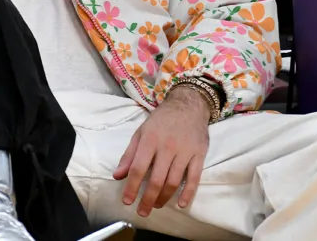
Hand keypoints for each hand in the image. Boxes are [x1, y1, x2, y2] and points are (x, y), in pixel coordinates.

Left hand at [113, 86, 210, 215]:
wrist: (188, 104)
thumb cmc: (161, 120)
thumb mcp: (140, 132)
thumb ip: (129, 155)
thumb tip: (117, 176)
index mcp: (149, 140)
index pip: (137, 168)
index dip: (131, 187)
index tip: (127, 201)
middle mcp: (167, 147)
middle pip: (156, 179)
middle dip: (148, 199)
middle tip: (143, 211)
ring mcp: (184, 151)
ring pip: (173, 181)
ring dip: (164, 197)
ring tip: (156, 205)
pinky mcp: (199, 154)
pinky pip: (194, 178)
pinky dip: (188, 193)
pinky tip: (181, 204)